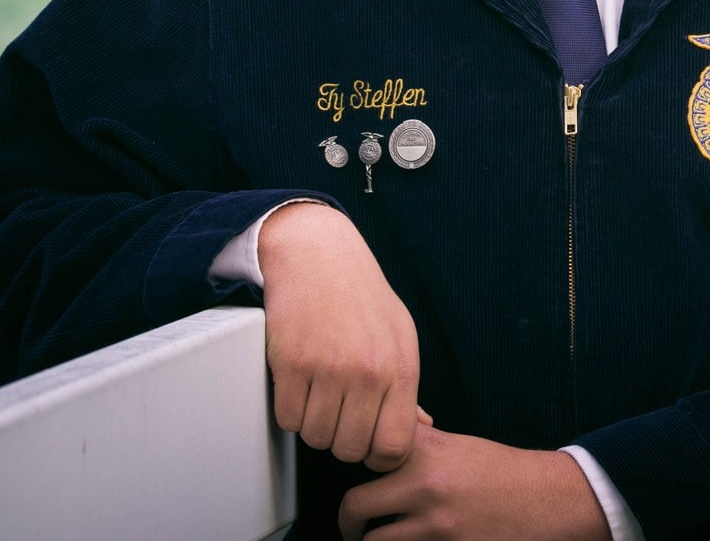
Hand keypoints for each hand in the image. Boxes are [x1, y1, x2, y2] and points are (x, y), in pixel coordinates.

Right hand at [258, 201, 422, 469]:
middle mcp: (368, 372)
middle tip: (337, 411)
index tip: (365, 440)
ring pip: (315, 437)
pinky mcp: (292, 363)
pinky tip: (298, 382)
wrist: (318, 254)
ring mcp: (329, 369)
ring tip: (317, 391)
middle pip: (349, 449)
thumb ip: (406, 386)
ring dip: (312, 422)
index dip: (376, 454)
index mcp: (400, 368)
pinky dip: (288, 408)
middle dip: (340, 438)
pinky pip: (287, 418)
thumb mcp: (398, 334)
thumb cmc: (360, 295)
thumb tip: (422, 426)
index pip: (394, 447)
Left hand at [338, 425, 609, 540]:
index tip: (352, 479)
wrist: (548, 500)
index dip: (350, 467)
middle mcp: (425, 486)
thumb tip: (377, 435)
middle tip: (352, 527)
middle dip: (347, 523)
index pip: (361, 454)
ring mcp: (435, 526)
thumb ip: (416, 441)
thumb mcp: (456, 443)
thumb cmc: (501, 472)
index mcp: (425, 451)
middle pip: (354, 507)